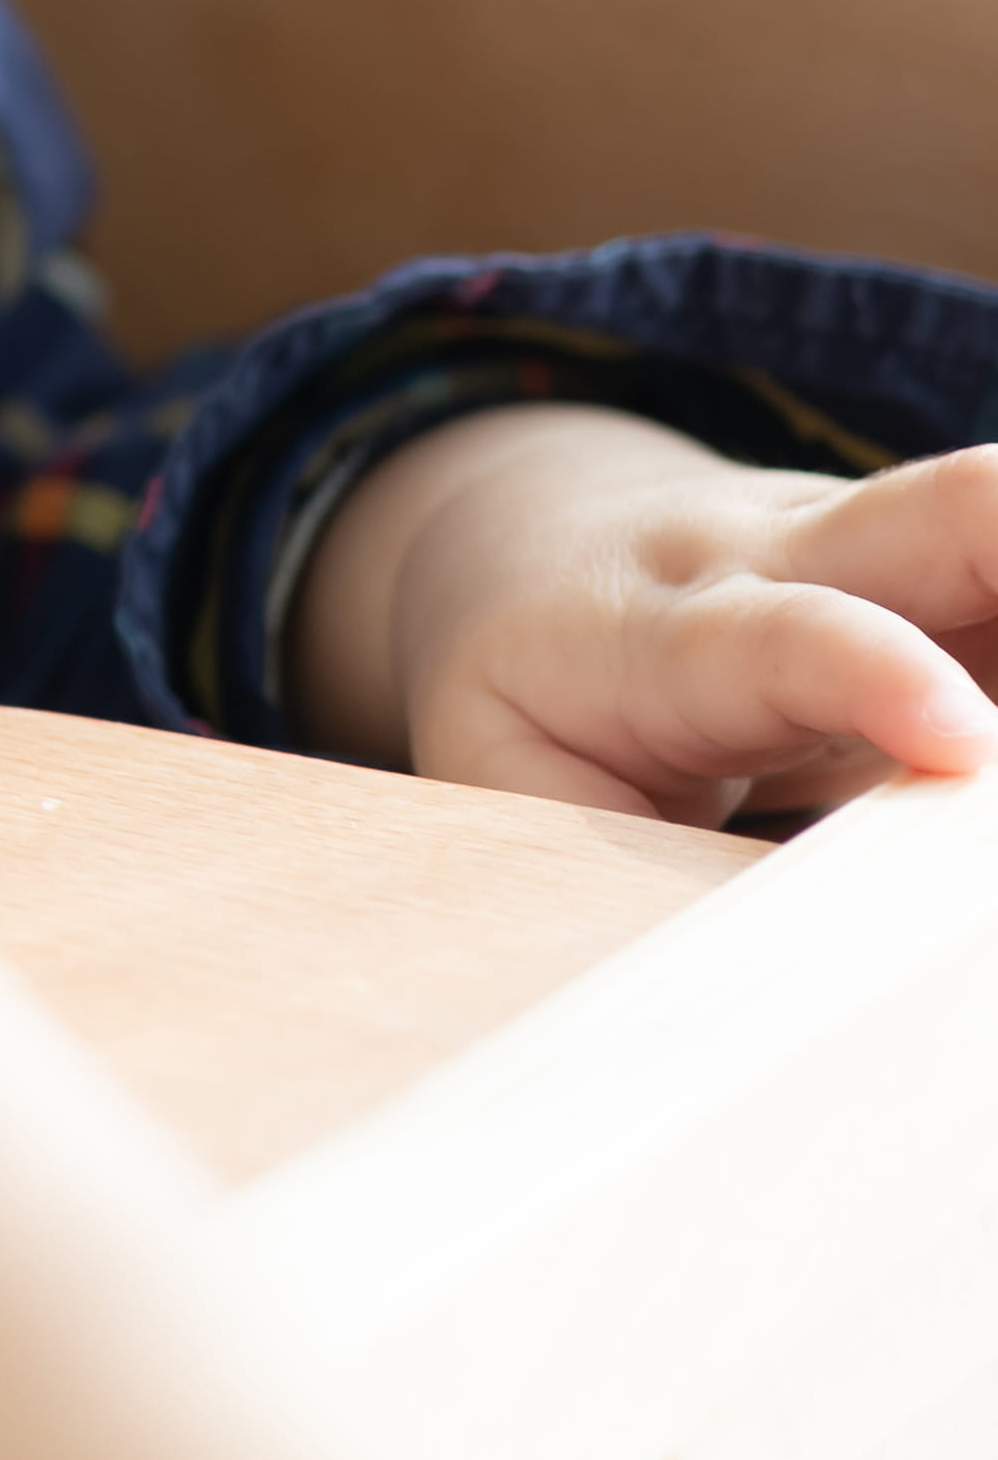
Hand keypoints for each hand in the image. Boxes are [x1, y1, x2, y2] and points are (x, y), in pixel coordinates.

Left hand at [290, 402, 997, 820]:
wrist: (521, 557)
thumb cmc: (523, 709)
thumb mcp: (507, 787)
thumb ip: (603, 857)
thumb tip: (727, 947)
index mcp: (653, 624)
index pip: (770, 640)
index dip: (868, 675)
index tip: (960, 737)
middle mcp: (781, 548)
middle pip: (942, 512)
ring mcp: (877, 540)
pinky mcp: (942, 555)